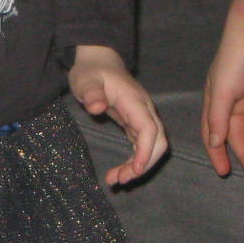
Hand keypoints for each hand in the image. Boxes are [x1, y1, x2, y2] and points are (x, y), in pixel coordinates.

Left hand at [71, 47, 166, 184]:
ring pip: (152, 147)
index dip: (146, 151)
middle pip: (158, 141)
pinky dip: (134, 162)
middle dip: (144, 164)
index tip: (136, 169)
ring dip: (138, 166)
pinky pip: (141, 147)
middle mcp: (144, 111)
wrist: (99, 63)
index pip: (150, 129)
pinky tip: (119, 172)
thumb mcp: (85, 80)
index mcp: (135, 101)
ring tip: (116, 180)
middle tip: (121, 179)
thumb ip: (91, 93)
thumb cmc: (92, 71)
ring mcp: (142, 118)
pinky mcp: (136, 125)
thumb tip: (97, 107)